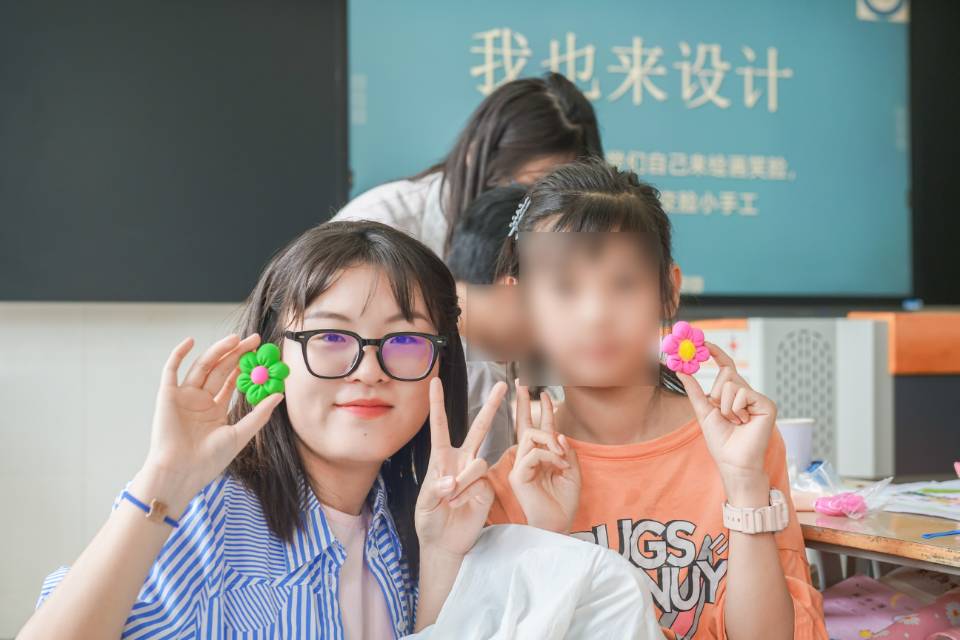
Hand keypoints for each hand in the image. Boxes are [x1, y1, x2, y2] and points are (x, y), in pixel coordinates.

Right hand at [141, 334, 283, 508]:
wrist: (181, 472)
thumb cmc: (209, 460)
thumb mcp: (240, 435)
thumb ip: (259, 414)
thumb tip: (279, 395)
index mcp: (216, 410)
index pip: (233, 382)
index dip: (247, 367)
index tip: (263, 354)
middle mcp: (200, 401)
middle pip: (221, 370)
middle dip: (237, 354)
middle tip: (254, 340)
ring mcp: (184, 397)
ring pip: (203, 367)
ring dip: (218, 351)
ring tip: (235, 339)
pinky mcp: (167, 395)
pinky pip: (171, 370)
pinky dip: (179, 354)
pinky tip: (191, 341)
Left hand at [415, 378, 506, 557]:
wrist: (444, 543)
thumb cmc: (430, 520)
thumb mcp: (424, 504)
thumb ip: (436, 489)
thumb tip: (452, 480)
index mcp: (442, 458)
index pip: (440, 426)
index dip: (437, 404)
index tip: (434, 382)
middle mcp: (462, 461)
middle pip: (479, 428)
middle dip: (492, 406)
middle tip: (503, 384)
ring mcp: (477, 474)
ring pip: (478, 462)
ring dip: (462, 481)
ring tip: (451, 500)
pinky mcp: (487, 488)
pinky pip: (482, 481)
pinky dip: (468, 493)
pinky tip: (461, 505)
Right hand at [508, 383, 580, 532]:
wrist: (559, 524)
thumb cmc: (564, 501)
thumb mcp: (573, 471)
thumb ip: (566, 451)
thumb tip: (558, 434)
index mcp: (541, 457)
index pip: (538, 428)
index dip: (542, 409)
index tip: (543, 390)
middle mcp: (527, 459)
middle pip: (523, 425)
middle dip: (524, 403)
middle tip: (522, 382)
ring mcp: (520, 466)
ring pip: (530, 436)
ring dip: (551, 441)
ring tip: (562, 457)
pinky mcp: (518, 475)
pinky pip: (534, 454)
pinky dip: (550, 456)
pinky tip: (559, 465)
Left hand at [677, 342, 776, 505]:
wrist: (734, 462)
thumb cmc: (721, 442)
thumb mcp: (703, 412)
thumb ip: (694, 391)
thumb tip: (681, 370)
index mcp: (733, 394)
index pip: (726, 367)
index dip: (716, 353)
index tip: (703, 342)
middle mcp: (747, 393)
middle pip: (726, 373)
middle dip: (717, 394)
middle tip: (722, 414)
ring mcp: (758, 398)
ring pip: (732, 383)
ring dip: (725, 405)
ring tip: (734, 422)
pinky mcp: (767, 404)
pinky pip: (742, 393)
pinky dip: (736, 409)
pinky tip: (743, 422)